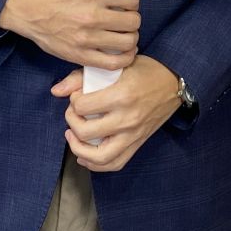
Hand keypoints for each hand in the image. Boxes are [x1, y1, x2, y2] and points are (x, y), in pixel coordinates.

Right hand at [0, 0, 139, 69]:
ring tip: (124, 35)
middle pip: (133, 22)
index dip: (132, 2)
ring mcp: (86, 37)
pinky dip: (124, 58)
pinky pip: (113, 63)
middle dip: (132, 20)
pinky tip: (123, 52)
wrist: (27, 9)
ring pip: (127, 42)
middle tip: (126, 20)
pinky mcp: (80, 54)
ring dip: (130, 38)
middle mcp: (92, 15)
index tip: (127, 5)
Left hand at [51, 57, 179, 172]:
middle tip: (73, 114)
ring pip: (100, 157)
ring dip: (79, 150)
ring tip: (73, 137)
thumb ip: (82, 76)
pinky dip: (96, 165)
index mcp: (121, 96)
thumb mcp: (115, 66)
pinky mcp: (138, 143)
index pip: (82, 106)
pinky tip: (84, 156)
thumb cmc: (145, 71)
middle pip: (86, 132)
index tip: (77, 95)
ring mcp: (133, 134)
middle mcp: (127, 118)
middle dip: (72, 123)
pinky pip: (115, 163)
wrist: (175, 83)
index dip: (73, 101)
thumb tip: (56, 91)